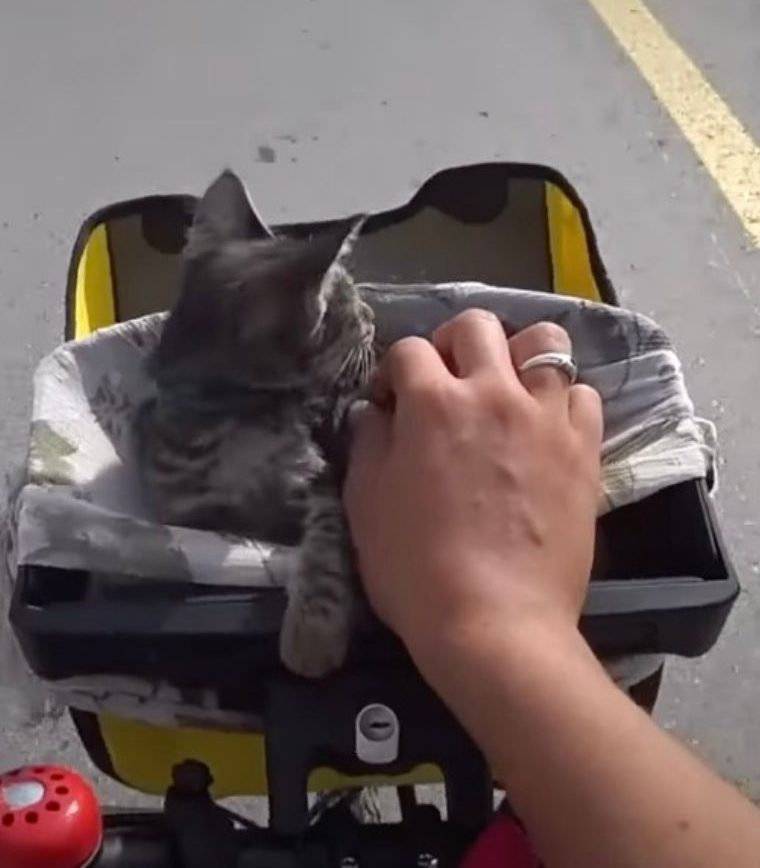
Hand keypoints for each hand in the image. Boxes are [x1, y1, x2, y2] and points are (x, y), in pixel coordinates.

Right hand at [344, 309, 602, 692]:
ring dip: (518, 357)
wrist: (495, 623)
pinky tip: (545, 426)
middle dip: (453, 343)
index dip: (393, 373)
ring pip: (544, 343)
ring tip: (506, 390)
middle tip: (446, 383)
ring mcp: (545, 418)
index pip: (408, 349)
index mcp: (431, 402)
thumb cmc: (415, 568)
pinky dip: (562, 400)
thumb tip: (374, 411)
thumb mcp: (365, 503)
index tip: (390, 405)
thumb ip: (368, 443)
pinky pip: (583, 394)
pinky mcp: (584, 449)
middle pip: (477, 325)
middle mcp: (491, 393)